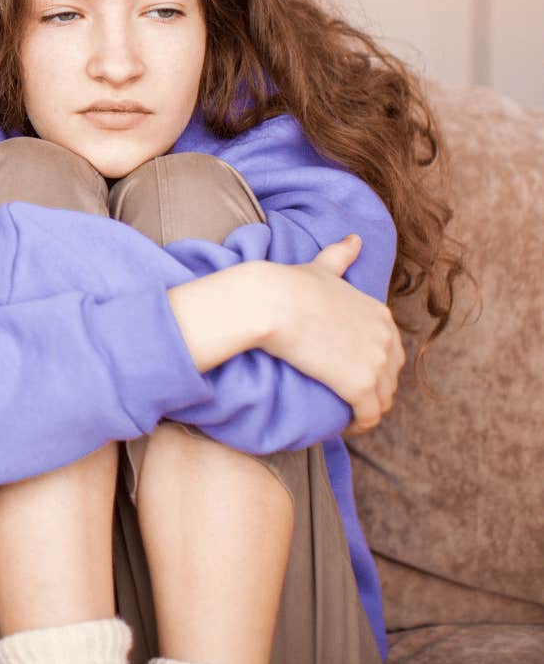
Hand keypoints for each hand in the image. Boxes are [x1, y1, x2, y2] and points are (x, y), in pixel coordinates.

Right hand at [259, 235, 404, 435]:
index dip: (370, 366)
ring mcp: (377, 363)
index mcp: (380, 313)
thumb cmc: (290, 284)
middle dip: (372, 392)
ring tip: (343, 415)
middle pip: (390, 378)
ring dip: (366, 411)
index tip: (347, 375)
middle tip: (345, 399)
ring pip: (382, 401)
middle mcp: (386, 338)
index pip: (389, 351)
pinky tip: (342, 426)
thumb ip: (341, 255)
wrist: (273, 303)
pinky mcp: (362, 386)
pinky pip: (369, 417)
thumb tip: (354, 238)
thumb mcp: (322, 267)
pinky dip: (359, 425)